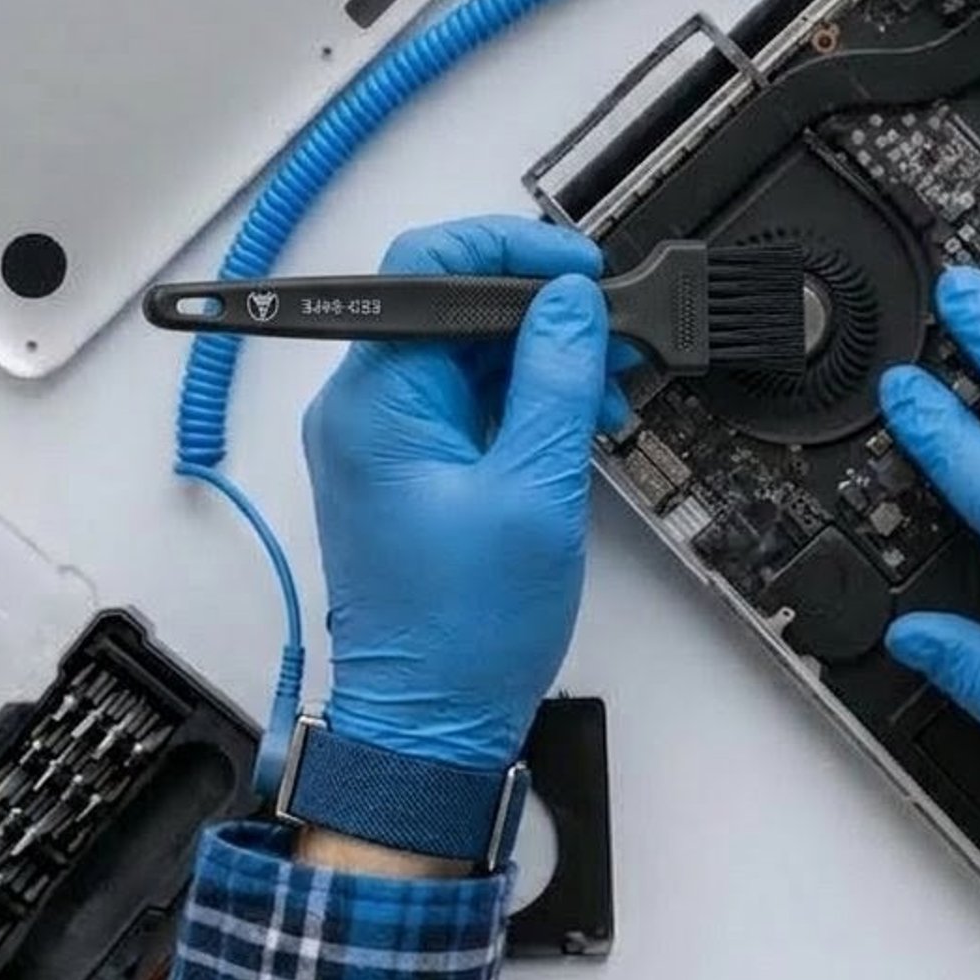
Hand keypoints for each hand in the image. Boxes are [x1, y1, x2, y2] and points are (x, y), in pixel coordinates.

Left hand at [301, 217, 619, 770]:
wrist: (430, 730)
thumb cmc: (461, 635)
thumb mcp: (535, 491)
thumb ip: (556, 381)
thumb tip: (571, 302)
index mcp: (376, 402)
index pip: (428, 267)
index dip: (512, 250)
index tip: (579, 271)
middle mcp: (365, 410)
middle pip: (455, 308)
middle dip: (543, 314)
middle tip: (614, 337)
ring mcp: (385, 440)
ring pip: (469, 354)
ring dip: (544, 361)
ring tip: (607, 393)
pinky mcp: (409, 469)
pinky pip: (468, 401)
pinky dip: (526, 401)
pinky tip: (577, 423)